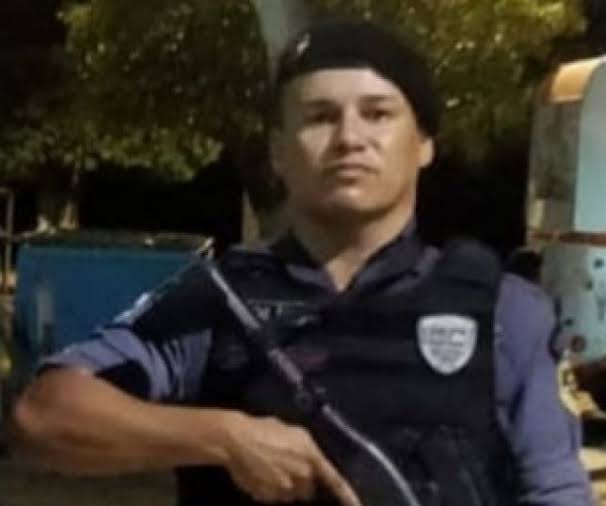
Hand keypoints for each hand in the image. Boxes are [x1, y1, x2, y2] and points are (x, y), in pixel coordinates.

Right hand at [223, 413, 360, 504]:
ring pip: (292, 494)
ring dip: (286, 486)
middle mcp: (302, 474)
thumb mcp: (292, 432)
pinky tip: (260, 474)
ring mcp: (285, 489)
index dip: (348, 496)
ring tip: (270, 468)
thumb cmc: (263, 429)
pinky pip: (275, 497)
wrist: (235, 439)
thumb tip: (310, 459)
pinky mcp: (269, 498)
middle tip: (286, 465)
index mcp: (311, 455)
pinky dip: (270, 490)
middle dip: (302, 481)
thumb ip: (306, 448)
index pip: (335, 479)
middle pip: (310, 488)